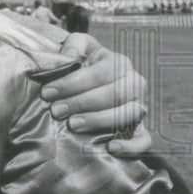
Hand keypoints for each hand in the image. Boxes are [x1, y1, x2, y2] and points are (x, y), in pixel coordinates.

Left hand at [40, 32, 150, 154]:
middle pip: (113, 95)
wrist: (91, 80)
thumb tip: (69, 58)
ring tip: (73, 124)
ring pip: (127, 114)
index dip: (72, 84)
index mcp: (119, 63)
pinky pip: (144, 140)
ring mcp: (139, 107)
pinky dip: (131, 146)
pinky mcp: (139, 128)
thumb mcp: (78, 46)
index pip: (99, 74)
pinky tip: (111, 147)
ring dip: (98, 121)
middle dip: (81, 103)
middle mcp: (134, 84)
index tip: (48, 92)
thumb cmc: (83, 62)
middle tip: (56, 110)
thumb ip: (74, 46)